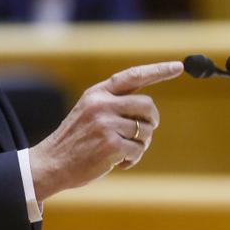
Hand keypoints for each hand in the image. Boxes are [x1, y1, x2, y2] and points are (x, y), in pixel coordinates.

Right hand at [28, 61, 182, 201]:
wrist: (52, 163)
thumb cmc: (75, 140)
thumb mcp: (89, 111)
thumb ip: (114, 103)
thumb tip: (149, 108)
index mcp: (98, 93)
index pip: (133, 76)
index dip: (158, 71)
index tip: (178, 67)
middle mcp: (102, 104)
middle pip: (147, 105)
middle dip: (151, 121)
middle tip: (144, 132)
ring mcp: (106, 124)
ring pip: (145, 130)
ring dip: (141, 144)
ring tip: (123, 151)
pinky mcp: (110, 145)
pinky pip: (138, 150)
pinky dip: (133, 159)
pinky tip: (119, 163)